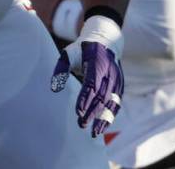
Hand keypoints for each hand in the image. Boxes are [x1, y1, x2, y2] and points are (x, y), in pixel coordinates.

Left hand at [50, 15, 124, 136]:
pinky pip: (117, 103)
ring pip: (112, 103)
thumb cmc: (82, 49)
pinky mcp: (120, 86)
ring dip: (103, 119)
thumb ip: (61, 70)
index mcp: (97, 62)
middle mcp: (110, 72)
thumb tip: (54, 89)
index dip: (85, 99)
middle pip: (102, 96)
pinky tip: (102, 126)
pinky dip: (110, 116)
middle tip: (81, 125)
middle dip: (92, 112)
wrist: (105, 41)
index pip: (91, 84)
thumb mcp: (68, 54)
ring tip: (94, 133)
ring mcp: (118, 79)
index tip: (78, 112)